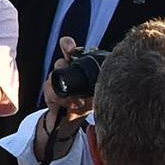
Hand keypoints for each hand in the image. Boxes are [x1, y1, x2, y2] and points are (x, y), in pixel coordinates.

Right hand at [36, 40, 95, 158]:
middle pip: (59, 62)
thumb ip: (104, 81)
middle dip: (63, 65)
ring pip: (52, 77)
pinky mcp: (50, 95)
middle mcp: (65, 71)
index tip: (70, 48)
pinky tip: (71, 105)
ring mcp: (56, 83)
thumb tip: (114, 75)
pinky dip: (61, 100)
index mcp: (78, 66)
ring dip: (64, 89)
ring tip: (78, 101)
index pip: (68, 49)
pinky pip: (50, 92)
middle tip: (68, 68)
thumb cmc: (91, 101)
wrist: (77, 119)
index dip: (67, 45)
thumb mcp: (100, 89)